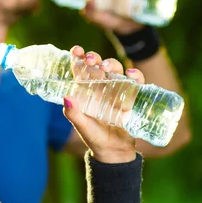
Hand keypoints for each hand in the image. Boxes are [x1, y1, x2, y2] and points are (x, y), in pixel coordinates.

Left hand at [63, 46, 143, 162]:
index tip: (76, 50)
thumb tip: (66, 97)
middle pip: (99, 66)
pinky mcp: (132, 97)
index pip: (82, 71)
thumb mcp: (82, 126)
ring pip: (116, 70)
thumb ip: (73, 114)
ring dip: (112, 64)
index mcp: (86, 92)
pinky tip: (131, 74)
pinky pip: (135, 82)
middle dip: (95, 58)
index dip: (79, 59)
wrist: (114, 151)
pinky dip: (135, 75)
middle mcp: (101, 88)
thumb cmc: (95, 138)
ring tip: (107, 67)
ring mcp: (117, 91)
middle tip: (91, 58)